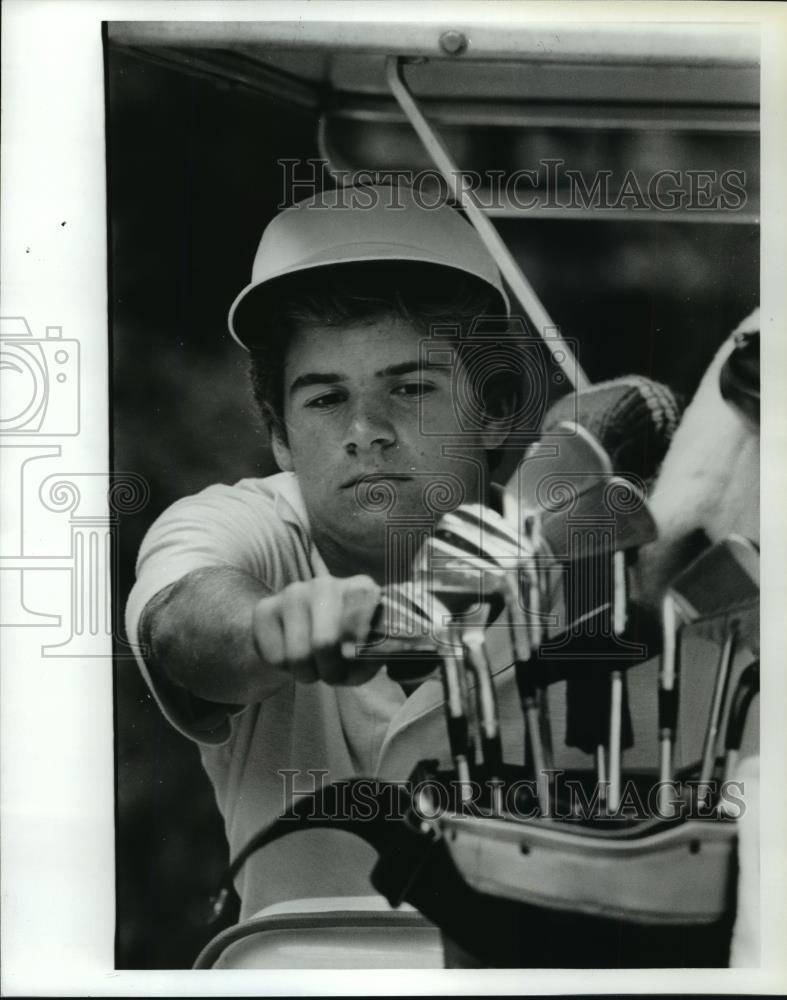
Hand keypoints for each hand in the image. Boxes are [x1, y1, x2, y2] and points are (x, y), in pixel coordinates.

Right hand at [251, 575, 381, 684]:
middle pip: (324, 643)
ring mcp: (293, 593)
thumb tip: (350, 654)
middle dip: (330, 671)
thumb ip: (372, 655)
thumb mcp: (368, 654)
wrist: (305, 636)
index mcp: (360, 589)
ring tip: (313, 665)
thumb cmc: (345, 646)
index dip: (358, 647)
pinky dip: (286, 668)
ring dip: (308, 674)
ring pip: (298, 656)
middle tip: (332, 675)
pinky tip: (292, 653)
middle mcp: (325, 584)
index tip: (353, 659)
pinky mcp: (265, 609)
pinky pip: (276, 658)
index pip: (362, 615)